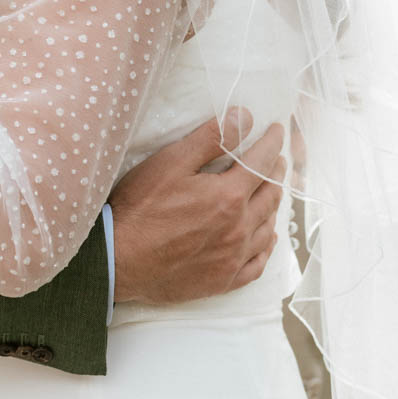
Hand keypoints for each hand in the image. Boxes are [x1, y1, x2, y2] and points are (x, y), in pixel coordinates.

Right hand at [110, 111, 285, 304]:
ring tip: (272, 192)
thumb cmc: (141, 207)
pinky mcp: (224, 280)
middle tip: (277, 160)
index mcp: (229, 196)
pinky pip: (258, 264)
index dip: (272, 143)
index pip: (262, 163)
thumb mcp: (171, 162)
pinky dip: (267, 247)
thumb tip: (245, 117)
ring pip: (267, 228)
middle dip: (276, 172)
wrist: (119, 259)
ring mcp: (233, 258)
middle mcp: (239, 228)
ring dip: (273, 206)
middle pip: (270, 195)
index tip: (277, 131)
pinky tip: (267, 238)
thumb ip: (211, 139)